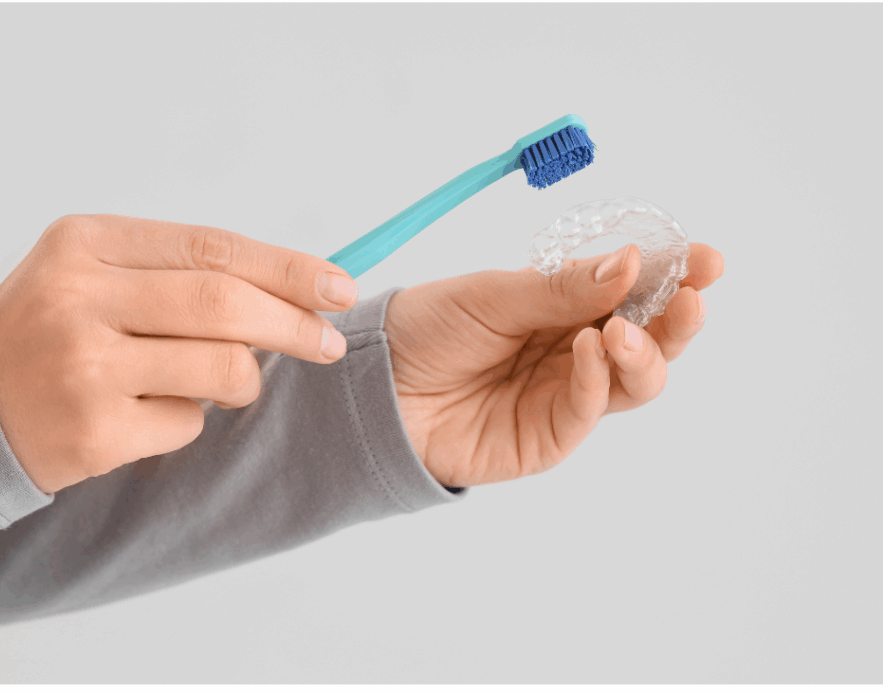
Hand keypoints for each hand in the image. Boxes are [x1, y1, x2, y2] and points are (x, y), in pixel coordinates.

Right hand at [0, 214, 357, 493]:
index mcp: (85, 243)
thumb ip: (179, 270)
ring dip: (244, 379)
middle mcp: (79, 297)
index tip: (337, 285)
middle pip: (225, 304)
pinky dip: (191, 419)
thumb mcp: (93, 273)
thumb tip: (291, 286)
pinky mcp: (93, 432)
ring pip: (221, 368)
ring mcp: (84, 367)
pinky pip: (188, 423)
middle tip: (328, 342)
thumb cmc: (48, 332)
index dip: (286, 267)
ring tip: (224, 382)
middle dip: (294, 324)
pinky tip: (150, 413)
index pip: (212, 247)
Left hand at [383, 243, 724, 487]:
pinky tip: (590, 349)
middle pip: (647, 338)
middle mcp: (573, 350)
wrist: (372, 388)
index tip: (707, 259)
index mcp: (563, 306)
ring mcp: (565, 395)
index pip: (631, 289)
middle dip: (675, 317)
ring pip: (634, 380)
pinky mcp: (547, 437)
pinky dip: (595, 380)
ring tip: (623, 327)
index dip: (672, 274)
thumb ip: (559, 288)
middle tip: (691, 294)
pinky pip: (588, 411)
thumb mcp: (490, 296)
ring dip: (644, 352)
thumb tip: (631, 262)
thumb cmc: (425, 331)